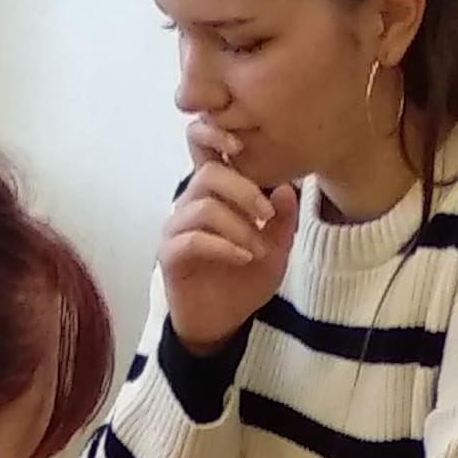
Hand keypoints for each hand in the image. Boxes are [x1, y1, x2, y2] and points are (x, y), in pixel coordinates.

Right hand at [158, 157, 298, 352]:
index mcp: (216, 194)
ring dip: (238, 225)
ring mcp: (178, 228)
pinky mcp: (170, 255)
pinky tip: (243, 257)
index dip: (214, 134)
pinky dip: (222, 246)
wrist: (224, 323)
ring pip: (202, 206)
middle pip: (208, 173)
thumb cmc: (245, 281)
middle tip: (267, 213)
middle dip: (243, 189)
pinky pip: (191, 239)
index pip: (204, 150)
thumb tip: (287, 188)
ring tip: (258, 249)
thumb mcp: (277, 250)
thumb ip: (283, 220)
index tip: (243, 144)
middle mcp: (192, 204)